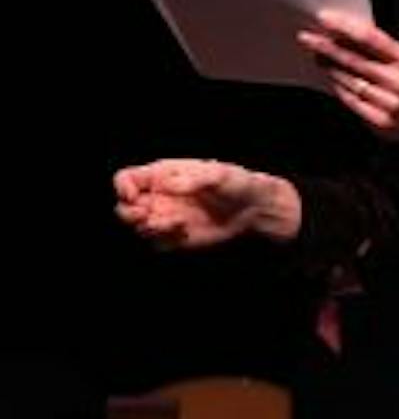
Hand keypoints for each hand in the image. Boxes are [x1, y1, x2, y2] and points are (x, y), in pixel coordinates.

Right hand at [112, 158, 296, 247]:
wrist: (255, 209)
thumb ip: (194, 179)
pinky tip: (184, 232)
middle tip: (148, 215)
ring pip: (137, 227)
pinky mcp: (175, 236)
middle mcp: (159, 196)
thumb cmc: (238, 183)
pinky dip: (163, 240)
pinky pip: (155, 243)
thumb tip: (167, 185)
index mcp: (164, 174)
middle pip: (123, 207)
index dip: (123, 187)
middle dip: (128, 213)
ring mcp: (165, 216)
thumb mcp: (220, 175)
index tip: (136, 196)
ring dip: (148, 227)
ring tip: (177, 223)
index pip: (126, 178)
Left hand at [301, 10, 398, 149]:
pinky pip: (351, 102)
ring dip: (330, 68)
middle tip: (308, 38)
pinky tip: (333, 80)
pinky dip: (339, 89)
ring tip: (319, 58)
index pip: (370, 38)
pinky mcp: (380, 121)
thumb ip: (384, 49)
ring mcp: (389, 102)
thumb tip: (350, 35)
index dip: (345, 27)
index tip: (326, 19)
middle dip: (327, 48)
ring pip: (349, 81)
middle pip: (354, 60)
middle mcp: (398, 80)